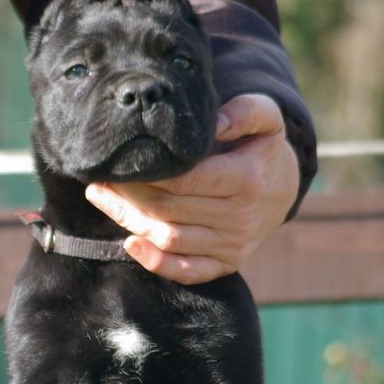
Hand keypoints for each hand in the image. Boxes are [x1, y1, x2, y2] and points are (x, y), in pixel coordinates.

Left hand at [85, 94, 299, 284]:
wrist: (283, 189)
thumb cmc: (263, 148)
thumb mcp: (266, 118)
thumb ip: (243, 111)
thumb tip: (214, 124)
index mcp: (245, 179)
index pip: (184, 180)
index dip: (146, 173)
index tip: (119, 162)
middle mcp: (239, 217)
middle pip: (169, 209)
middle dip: (127, 194)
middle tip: (100, 178)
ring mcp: (233, 245)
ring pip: (170, 238)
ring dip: (129, 221)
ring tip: (101, 198)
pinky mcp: (227, 263)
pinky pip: (188, 272)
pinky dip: (157, 264)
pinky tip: (129, 243)